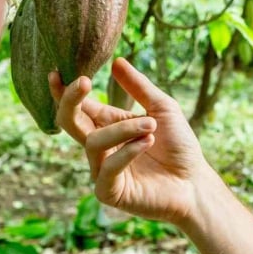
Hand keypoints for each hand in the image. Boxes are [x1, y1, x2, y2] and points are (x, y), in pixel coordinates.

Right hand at [49, 58, 214, 227]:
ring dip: (123, 129)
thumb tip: (117, 61)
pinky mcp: (109, 192)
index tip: (57, 72)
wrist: (195, 182)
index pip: (78, 107)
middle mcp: (100, 147)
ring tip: (151, 125)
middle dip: (71, 100)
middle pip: (69, 122)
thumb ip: (139, 87)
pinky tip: (147, 142)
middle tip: (85, 82)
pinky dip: (126, 152)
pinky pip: (107, 169)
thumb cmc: (179, 145)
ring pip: (94, 142)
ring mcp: (101, 170)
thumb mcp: (162, 109)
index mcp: (108, 125)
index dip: (64, 92)